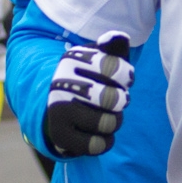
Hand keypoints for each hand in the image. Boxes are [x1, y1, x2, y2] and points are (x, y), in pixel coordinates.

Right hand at [46, 32, 132, 156]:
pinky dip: (105, 141)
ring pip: (109, 123)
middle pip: (115, 99)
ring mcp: (58, 110)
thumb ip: (113, 48)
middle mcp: (62, 83)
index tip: (120, 79)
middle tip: (114, 100)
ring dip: (114, 121)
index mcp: (73, 60)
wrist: (55, 106)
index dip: (125, 76)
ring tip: (106, 116)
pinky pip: (98, 145)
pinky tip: (99, 133)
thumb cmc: (89, 80)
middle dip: (121, 101)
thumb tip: (119, 37)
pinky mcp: (60, 135)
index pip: (116, 68)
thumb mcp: (100, 59)